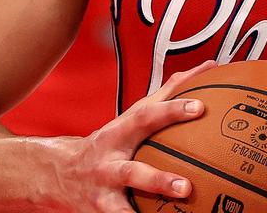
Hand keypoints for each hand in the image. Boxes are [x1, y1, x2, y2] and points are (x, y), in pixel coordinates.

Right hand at [54, 60, 216, 211]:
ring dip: (145, 211)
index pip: (145, 118)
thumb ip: (168, 94)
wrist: (58, 172)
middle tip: (187, 187)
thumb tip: (208, 68)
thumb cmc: (108, 142)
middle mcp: (108, 164)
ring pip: (122, 207)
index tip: (199, 107)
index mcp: (118, 134)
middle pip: (132, 172)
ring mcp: (103, 191)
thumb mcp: (131, 117)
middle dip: (158, 180)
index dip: (171, 111)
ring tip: (175, 205)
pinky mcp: (101, 212)